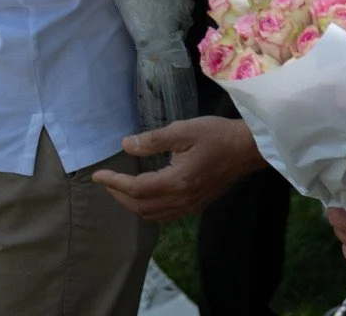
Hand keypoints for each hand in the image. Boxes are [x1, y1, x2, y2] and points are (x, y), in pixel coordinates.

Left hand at [93, 116, 263, 223]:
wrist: (248, 149)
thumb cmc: (217, 134)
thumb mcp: (185, 130)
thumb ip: (154, 139)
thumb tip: (126, 145)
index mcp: (177, 181)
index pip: (137, 189)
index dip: (115, 183)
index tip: (98, 175)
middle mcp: (181, 200)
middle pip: (141, 207)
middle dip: (119, 195)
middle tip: (107, 181)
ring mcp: (189, 206)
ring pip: (152, 215)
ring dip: (132, 205)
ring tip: (121, 189)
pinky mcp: (195, 206)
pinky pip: (165, 216)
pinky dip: (148, 209)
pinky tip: (146, 196)